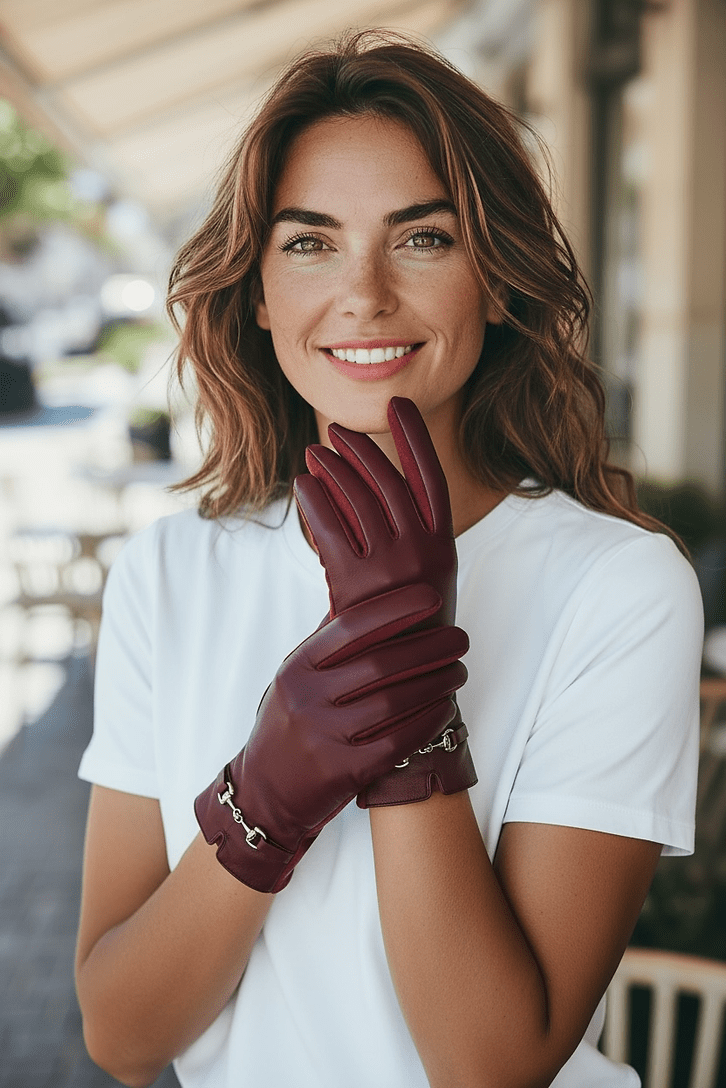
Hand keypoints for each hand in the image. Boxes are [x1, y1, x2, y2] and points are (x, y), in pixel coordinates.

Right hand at [195, 583, 468, 891]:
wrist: (265, 791)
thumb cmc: (289, 724)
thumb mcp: (294, 678)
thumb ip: (326, 641)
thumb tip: (359, 595)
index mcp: (298, 667)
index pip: (352, 627)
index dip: (395, 608)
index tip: (430, 598)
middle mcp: (308, 698)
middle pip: (381, 664)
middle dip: (431, 647)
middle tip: (460, 639)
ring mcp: (325, 736)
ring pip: (395, 701)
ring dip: (437, 683)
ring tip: (458, 671)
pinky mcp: (345, 771)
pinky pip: (398, 741)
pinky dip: (428, 721)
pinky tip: (446, 708)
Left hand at [294, 397, 476, 806]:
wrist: (402, 694)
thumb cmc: (410, 636)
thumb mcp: (420, 583)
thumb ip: (406, 540)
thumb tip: (380, 496)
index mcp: (444, 547)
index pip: (431, 477)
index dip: (415, 437)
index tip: (399, 403)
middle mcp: (422, 552)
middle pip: (387, 480)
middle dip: (360, 449)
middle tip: (335, 431)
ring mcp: (390, 568)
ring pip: (356, 498)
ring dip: (332, 468)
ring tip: (312, 453)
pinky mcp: (355, 586)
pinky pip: (328, 527)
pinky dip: (313, 500)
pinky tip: (302, 487)